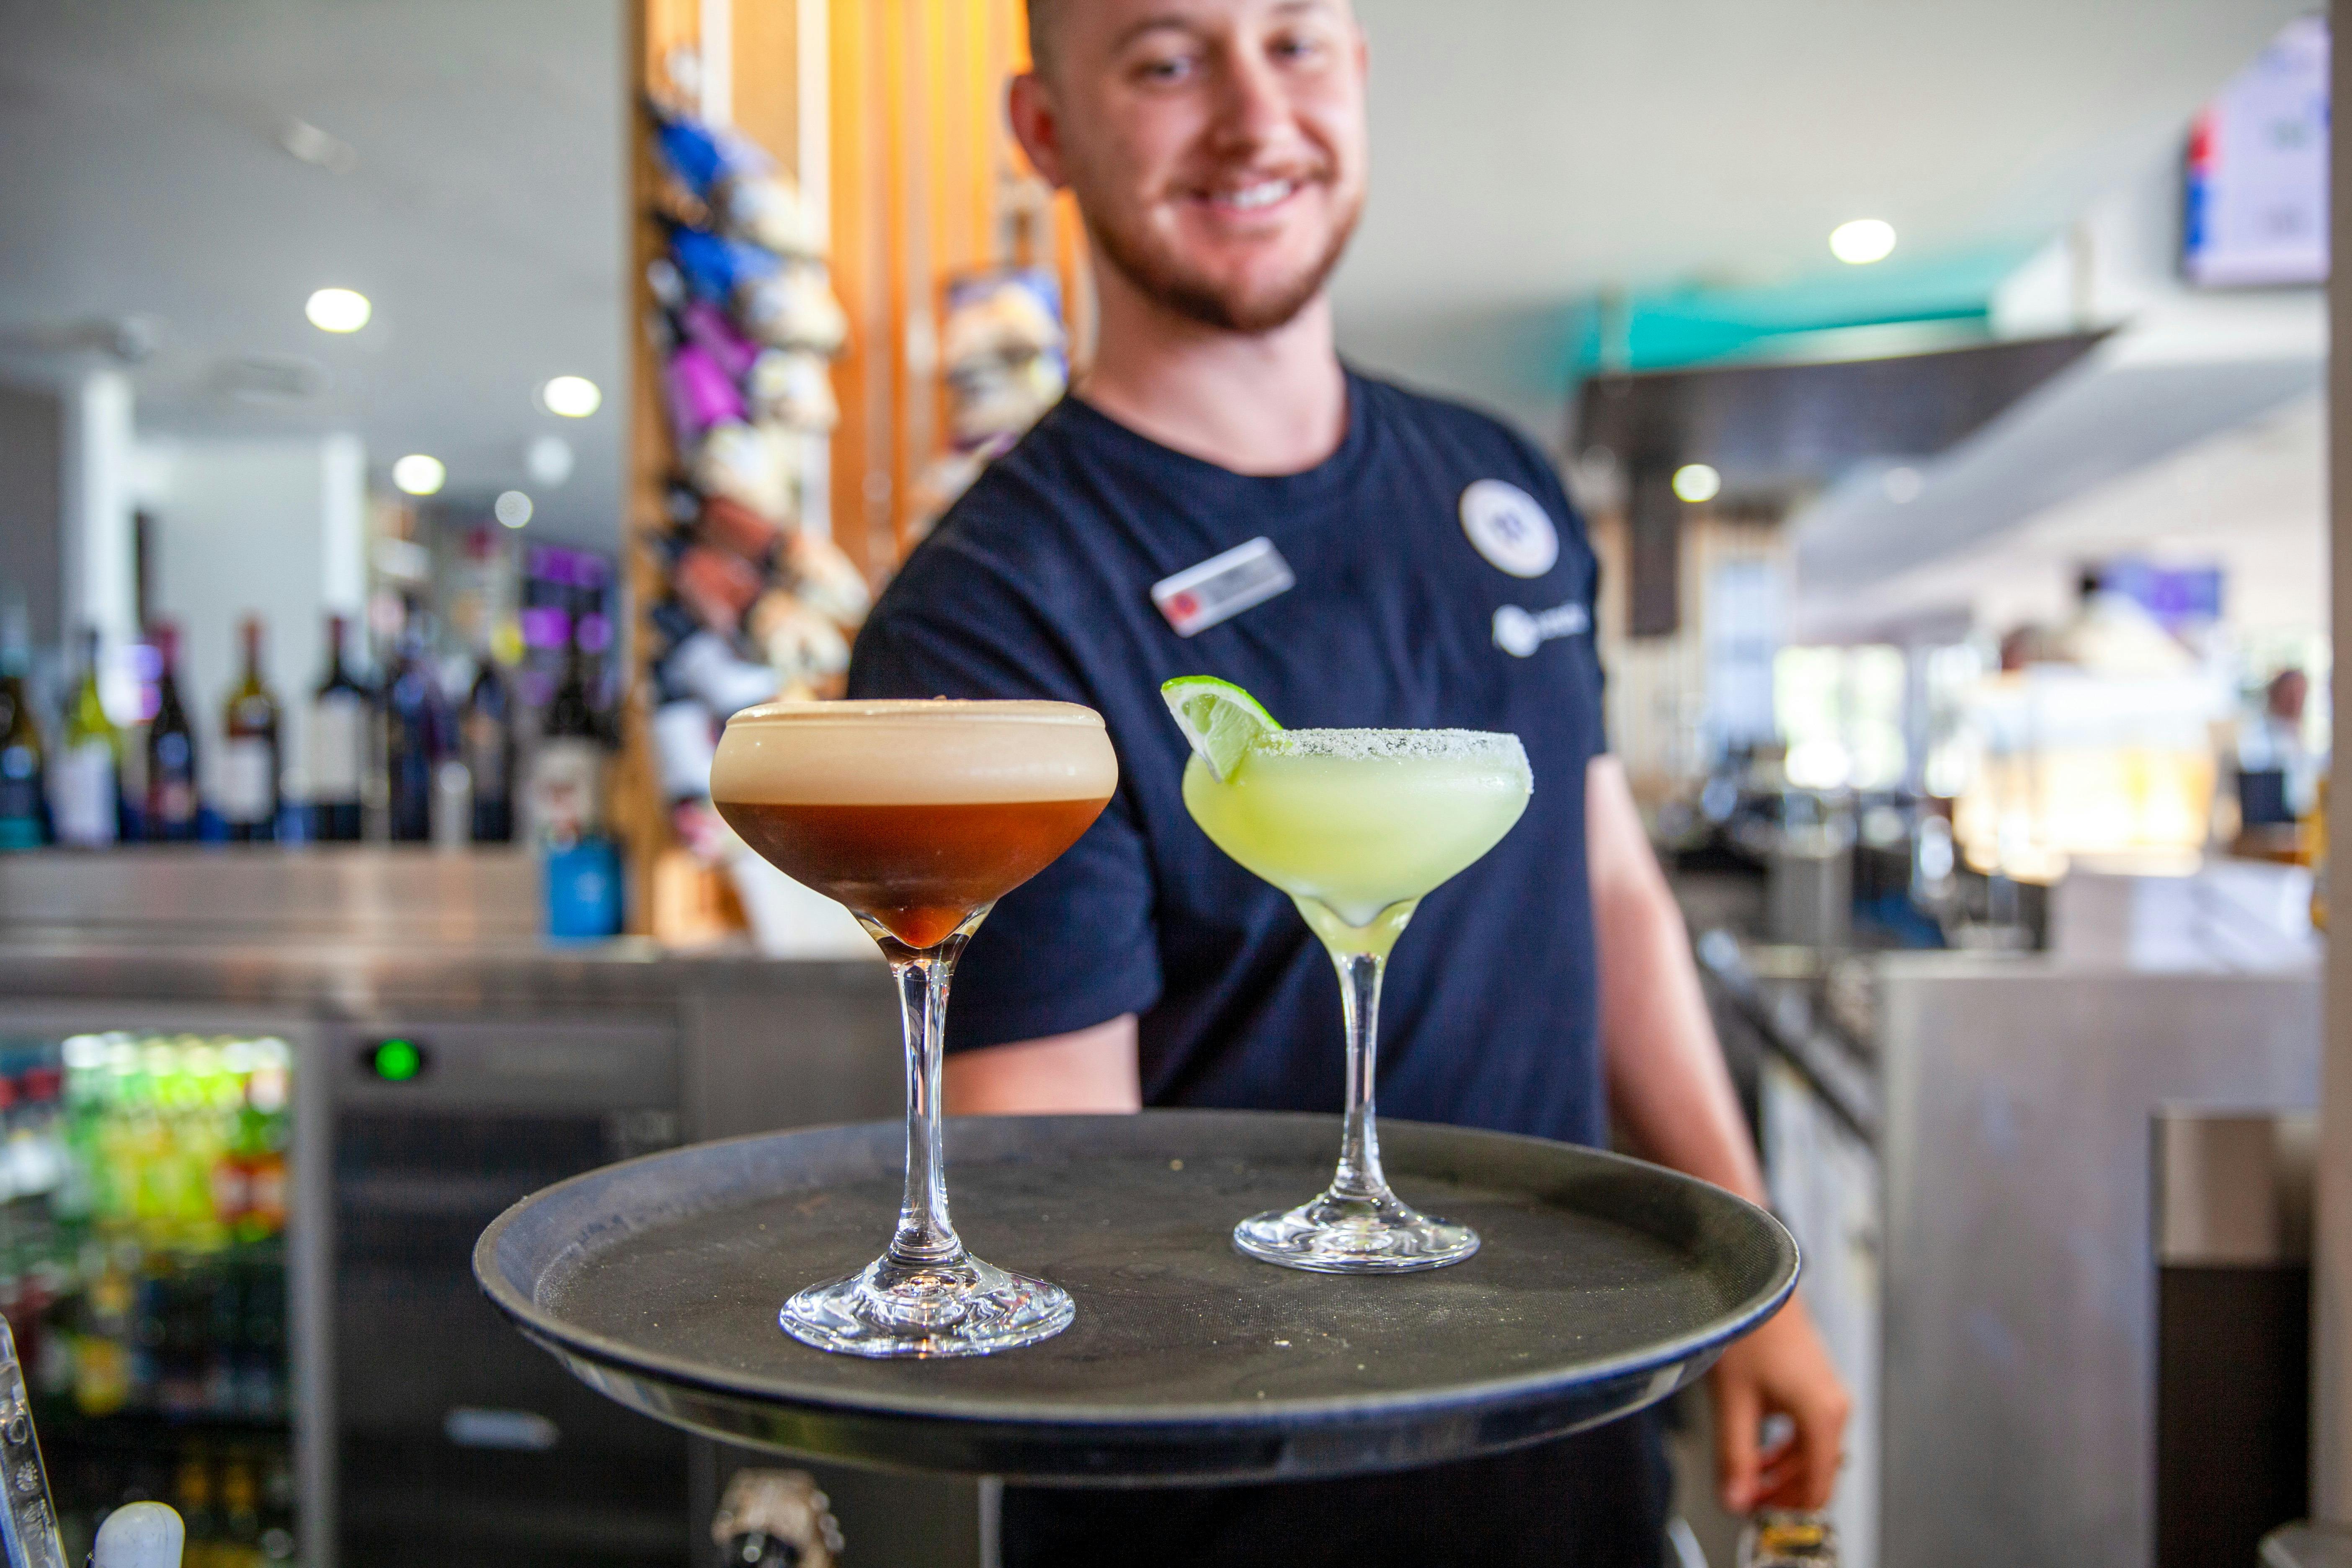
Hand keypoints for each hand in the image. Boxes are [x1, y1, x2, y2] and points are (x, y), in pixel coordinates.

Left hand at [1708, 1294, 1847, 1513]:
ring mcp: (1829, 1395)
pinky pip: (1809, 1432)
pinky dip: (1786, 1448)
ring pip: (1812, 1453)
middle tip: (1744, 1500)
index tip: (1757, 1517)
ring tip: (1746, 1477)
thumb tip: (1735, 1501)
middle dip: (1782, 1493)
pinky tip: (1758, 1450)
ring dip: (1782, 1471)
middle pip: (1817, 1473)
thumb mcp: (1733, 1402)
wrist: (1756, 1281)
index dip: (1788, 1510)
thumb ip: (1735, 1457)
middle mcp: (1836, 1407)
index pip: (1817, 1488)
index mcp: (1823, 1416)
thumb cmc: (1747, 1332)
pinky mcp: (1817, 1385)